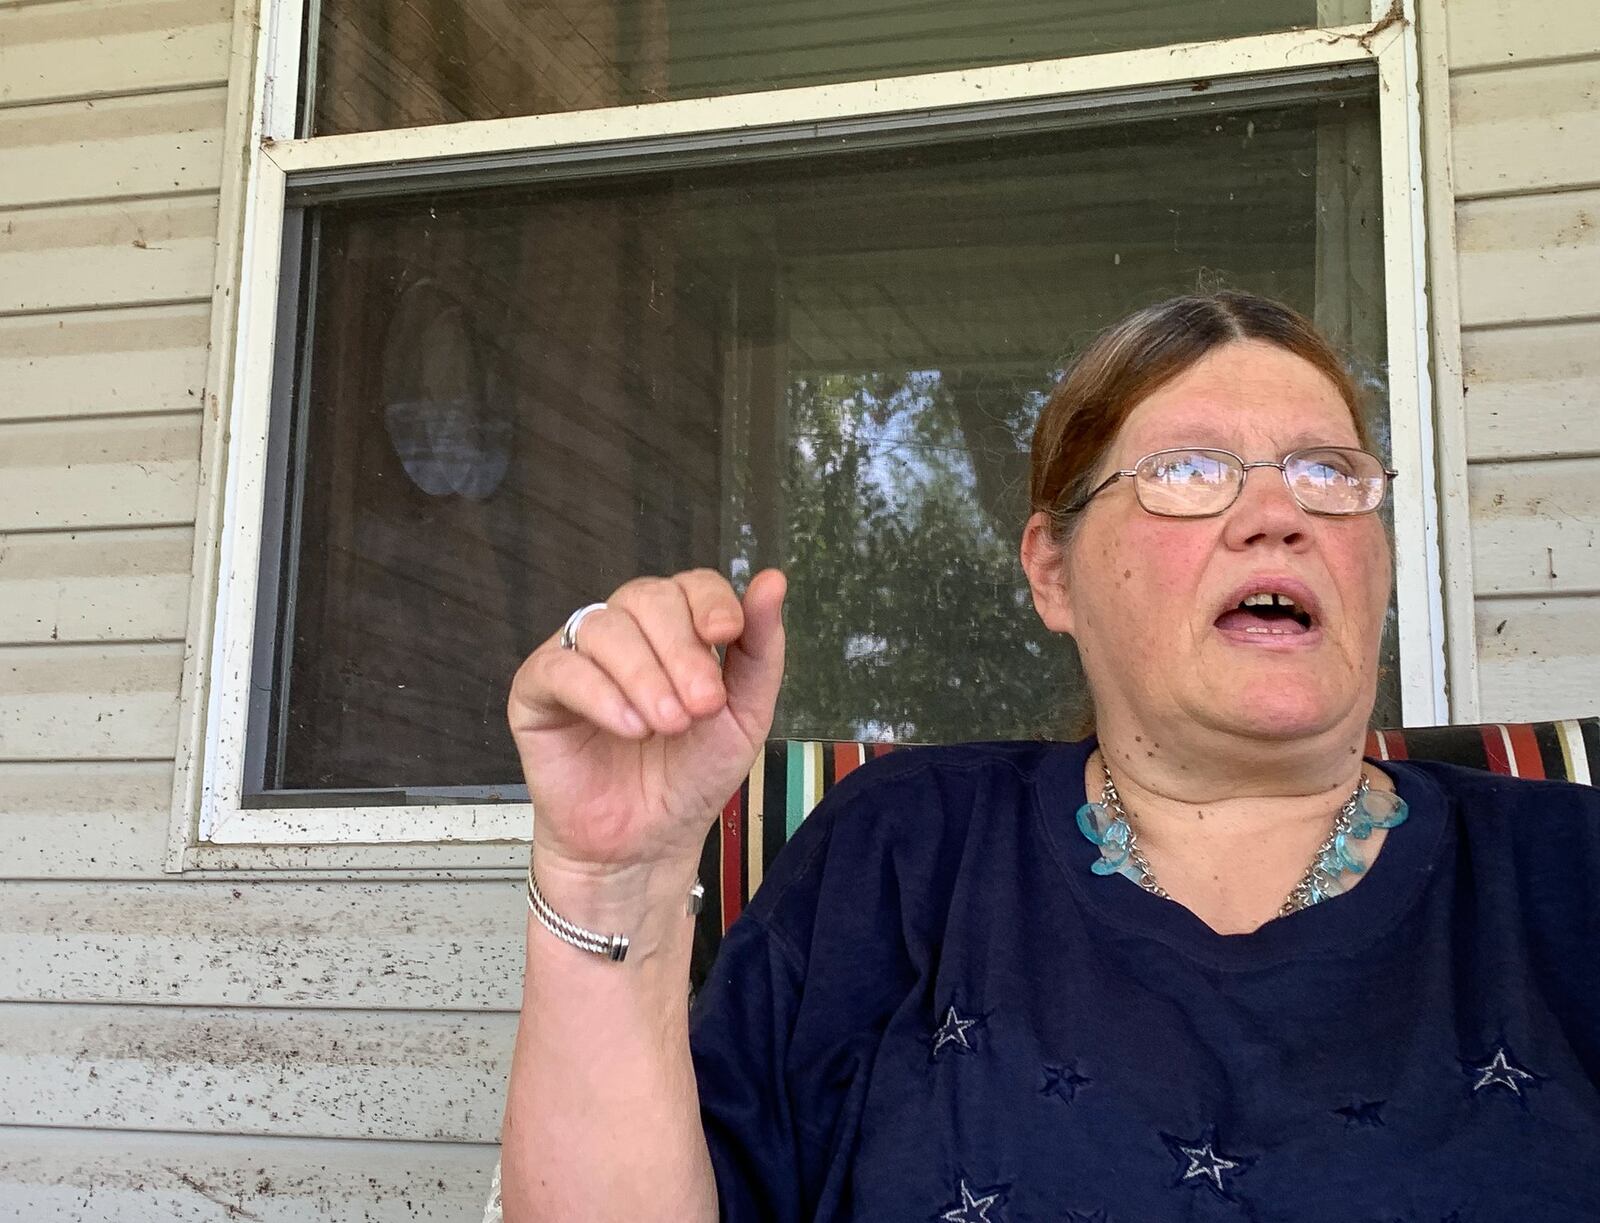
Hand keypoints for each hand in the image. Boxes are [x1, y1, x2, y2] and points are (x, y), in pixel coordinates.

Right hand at [507, 568, 786, 883]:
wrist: (645, 845)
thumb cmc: (690, 777)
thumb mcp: (744, 714)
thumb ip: (759, 649)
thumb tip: (773, 580)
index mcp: (675, 630)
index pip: (689, 584)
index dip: (708, 602)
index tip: (727, 635)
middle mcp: (624, 633)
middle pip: (646, 598)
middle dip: (680, 649)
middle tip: (701, 707)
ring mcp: (576, 656)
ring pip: (603, 628)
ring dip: (644, 675)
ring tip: (667, 726)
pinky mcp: (536, 690)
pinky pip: (561, 667)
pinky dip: (600, 694)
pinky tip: (630, 728)